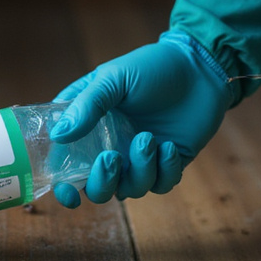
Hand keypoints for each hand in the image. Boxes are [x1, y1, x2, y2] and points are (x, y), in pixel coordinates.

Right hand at [50, 32, 232, 206]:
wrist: (200, 68)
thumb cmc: (152, 66)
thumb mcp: (113, 78)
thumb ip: (86, 106)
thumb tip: (59, 135)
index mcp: (89, 127)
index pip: (66, 166)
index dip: (64, 187)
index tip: (70, 193)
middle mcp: (111, 146)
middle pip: (97, 189)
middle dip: (102, 182)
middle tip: (112, 157)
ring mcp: (140, 158)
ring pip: (131, 190)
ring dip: (139, 169)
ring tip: (149, 138)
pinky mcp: (169, 163)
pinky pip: (162, 185)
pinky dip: (166, 170)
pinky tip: (171, 145)